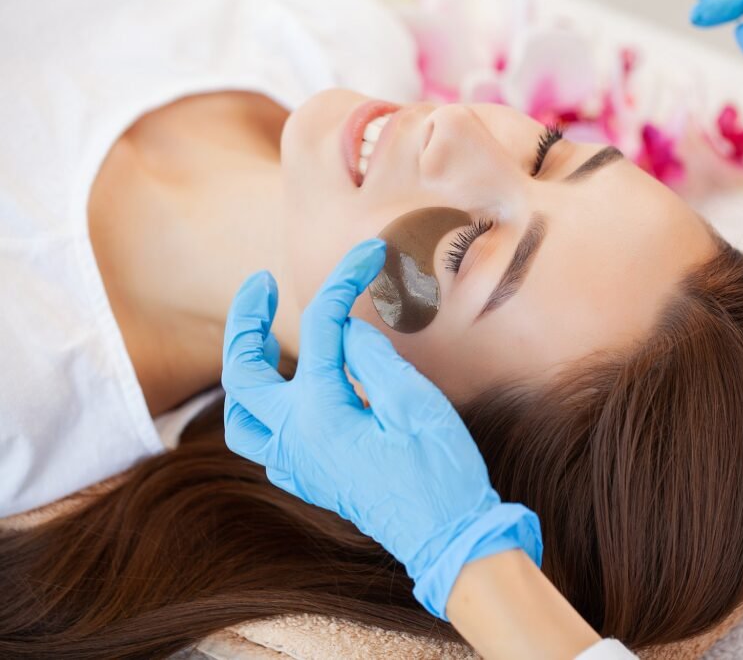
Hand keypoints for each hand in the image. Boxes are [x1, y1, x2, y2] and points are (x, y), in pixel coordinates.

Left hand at [221, 239, 541, 618]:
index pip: (321, 331)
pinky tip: (291, 396)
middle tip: (262, 284)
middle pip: (242, 374)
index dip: (343, 282)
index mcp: (321, 414)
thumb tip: (346, 334)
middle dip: (245, 321)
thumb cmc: (440, 474)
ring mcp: (299, 465)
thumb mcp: (416, 405)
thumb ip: (373, 361)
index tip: (368, 253)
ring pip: (241, 417)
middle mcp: (296, 440)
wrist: (449, 541)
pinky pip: (266, 443)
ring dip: (243, 373)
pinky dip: (266, 411)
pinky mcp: (313, 480)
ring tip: (260, 341)